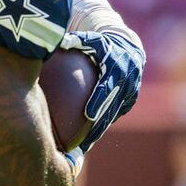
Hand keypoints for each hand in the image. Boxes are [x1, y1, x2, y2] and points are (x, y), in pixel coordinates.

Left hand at [61, 30, 143, 150]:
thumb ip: (73, 41)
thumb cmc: (101, 43)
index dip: (99, 101)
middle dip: (99, 125)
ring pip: (113, 115)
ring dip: (100, 130)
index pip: (107, 88)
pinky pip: (115, 114)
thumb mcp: (89, 39)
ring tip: (83, 146)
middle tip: (83, 140)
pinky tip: (88, 138)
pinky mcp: (130, 100)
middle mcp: (126, 82)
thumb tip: (55, 42)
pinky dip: (103, 124)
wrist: (128, 48)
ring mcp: (130, 93)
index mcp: (116, 67)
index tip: (89, 115)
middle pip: (111, 107)